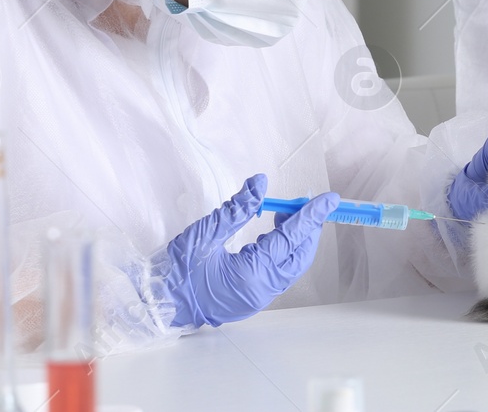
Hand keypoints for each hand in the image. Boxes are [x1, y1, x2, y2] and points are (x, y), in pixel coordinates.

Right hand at [159, 173, 338, 327]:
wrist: (158, 305)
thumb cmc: (176, 270)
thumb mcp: (204, 233)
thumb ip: (237, 208)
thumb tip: (261, 182)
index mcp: (251, 274)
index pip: (290, 239)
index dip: (311, 216)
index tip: (329, 198)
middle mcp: (262, 289)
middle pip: (299, 255)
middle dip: (307, 227)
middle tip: (306, 201)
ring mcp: (259, 297)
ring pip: (291, 265)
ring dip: (295, 238)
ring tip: (286, 211)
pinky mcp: (252, 297)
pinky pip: (278, 271)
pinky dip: (282, 249)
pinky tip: (273, 230)